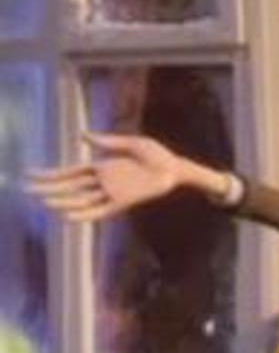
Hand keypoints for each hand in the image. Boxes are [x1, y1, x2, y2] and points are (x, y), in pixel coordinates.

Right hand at [25, 132, 192, 222]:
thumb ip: (107, 142)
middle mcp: (104, 180)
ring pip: (81, 199)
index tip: (33, 174)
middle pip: (71, 186)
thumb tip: (81, 136)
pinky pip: (100, 210)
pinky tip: (68, 217)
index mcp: (103, 166)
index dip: (52, 174)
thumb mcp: (132, 143)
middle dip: (50, 188)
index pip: (71, 171)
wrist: (175, 169)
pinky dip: (84, 214)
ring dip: (63, 201)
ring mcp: (112, 192)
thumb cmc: (157, 155)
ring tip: (44, 202)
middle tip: (27, 190)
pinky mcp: (123, 202)